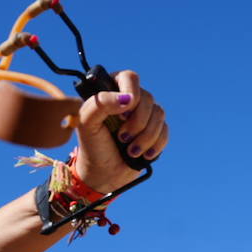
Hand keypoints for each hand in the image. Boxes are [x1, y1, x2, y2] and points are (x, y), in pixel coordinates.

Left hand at [72, 70, 166, 193]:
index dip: (131, 94)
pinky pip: (165, 130)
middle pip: (148, 98)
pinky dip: (155, 145)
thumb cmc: (92, 145)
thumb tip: (127, 98)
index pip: (130, 78)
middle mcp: (130, 99)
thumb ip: (100, 103)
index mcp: (112, 90)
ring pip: (159, 114)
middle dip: (137, 122)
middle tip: (122, 137)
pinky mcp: (155, 130)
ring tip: (130, 151)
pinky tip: (142, 154)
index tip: (122, 114)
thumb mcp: (87, 123)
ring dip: (145, 137)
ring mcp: (144, 115)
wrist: (103, 173)